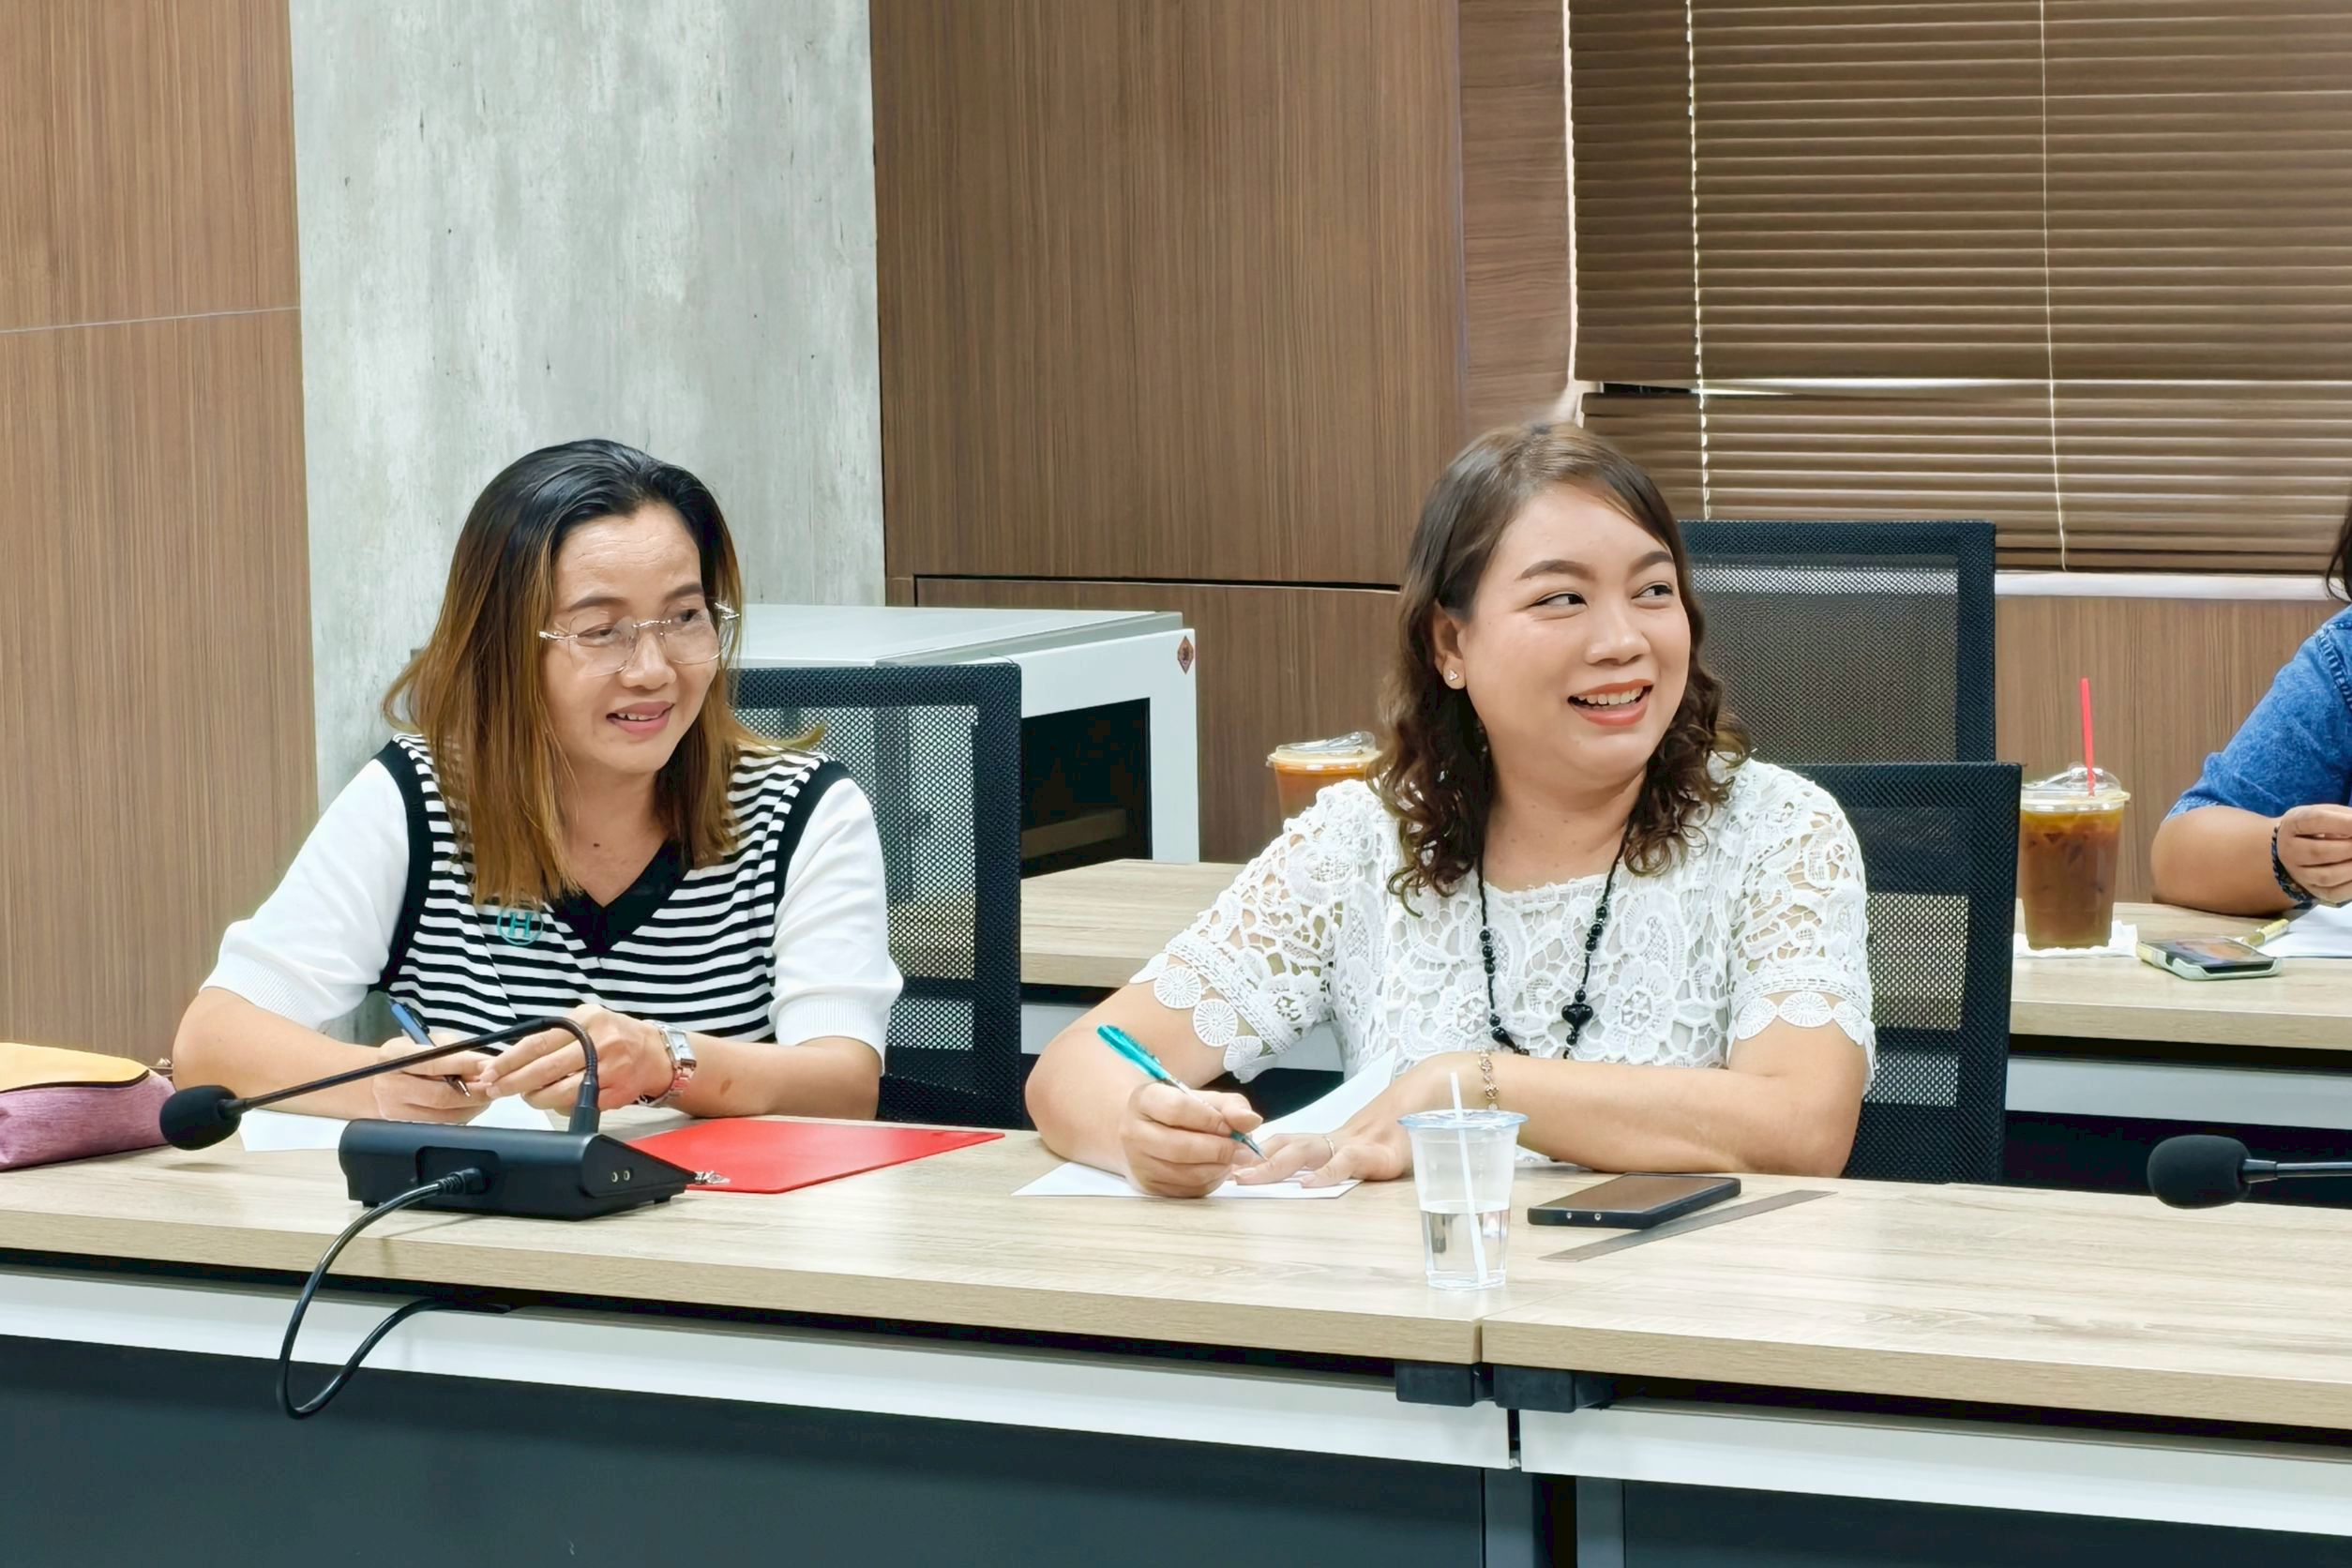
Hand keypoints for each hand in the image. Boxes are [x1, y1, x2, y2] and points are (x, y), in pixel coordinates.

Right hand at [369, 1029, 494, 1122]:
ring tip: (489, 1094)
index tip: (490, 1065)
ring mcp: (395, 1109)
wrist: (375, 1080)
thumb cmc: (408, 1055)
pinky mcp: (404, 1124)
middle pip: (440, 1096)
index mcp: (394, 1056)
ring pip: (444, 1115)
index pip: (436, 1063)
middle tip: (496, 1085)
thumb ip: (452, 1051)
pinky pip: (442, 1123)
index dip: (467, 1065)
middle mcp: (391, 1085)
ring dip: (473, 1106)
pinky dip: (463, 1114)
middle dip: (475, 1092)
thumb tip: (484, 1065)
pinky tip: (474, 1104)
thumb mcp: (424, 1042)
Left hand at [469, 1003, 674, 1110]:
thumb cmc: (613, 1034)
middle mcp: (599, 1045)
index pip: (539, 1043)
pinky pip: (577, 1105)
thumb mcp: (587, 1020)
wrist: (653, 1053)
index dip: (510, 1060)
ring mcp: (608, 1071)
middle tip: (495, 1089)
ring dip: (535, 1097)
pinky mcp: (615, 1094)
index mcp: (587, 1022)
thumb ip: (556, 1034)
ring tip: (526, 1095)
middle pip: (545, 1069)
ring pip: (559, 1092)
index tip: (491, 1071)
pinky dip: (559, 1105)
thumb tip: (514, 1057)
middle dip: (514, 1082)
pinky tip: (553, 1100)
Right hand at [1118, 1080, 1264, 1197]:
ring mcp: (1138, 1163)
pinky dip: (1210, 1181)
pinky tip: (1217, 1169)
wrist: (1147, 1132)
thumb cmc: (1180, 1113)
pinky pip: (1187, 1190)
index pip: (1178, 1109)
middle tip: (1245, 1151)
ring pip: (1185, 1173)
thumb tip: (1251, 1121)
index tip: (1232, 1127)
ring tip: (1232, 1159)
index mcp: (1144, 1100)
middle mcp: (1133, 1132)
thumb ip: (1231, 1106)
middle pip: (1181, 1147)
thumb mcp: (1205, 1099)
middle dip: (1220, 1150)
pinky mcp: (1149, 1186)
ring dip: (1218, 1168)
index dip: (1211, 1120)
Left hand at [1234, 1054, 1455, 1187]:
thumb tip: (1289, 1174)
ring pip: (1303, 1152)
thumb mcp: (1351, 1152)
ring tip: (1250, 1179)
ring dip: (1273, 1166)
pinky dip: (1324, 1174)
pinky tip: (1308, 1186)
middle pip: (1283, 1147)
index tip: (1222, 1162)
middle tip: (1226, 1175)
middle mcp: (1329, 1140)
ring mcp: (1349, 1145)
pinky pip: (1344, 1163)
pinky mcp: (1372, 1156)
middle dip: (1252, 1162)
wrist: (1424, 1110)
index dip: (1251, 1151)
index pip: (1279, 1141)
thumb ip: (1324, 1161)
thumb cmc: (1388, 1137)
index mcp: (1322, 1141)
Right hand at [2277, 805, 2351, 903]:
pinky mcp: (2313, 890)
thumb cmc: (2318, 827)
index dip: (2344, 823)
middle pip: (2319, 852)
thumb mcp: (2329, 813)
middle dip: (2350, 848)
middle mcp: (2289, 850)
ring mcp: (2299, 873)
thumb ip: (2348, 817)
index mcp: (2293, 824)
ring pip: (2326, 876)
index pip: (2316, 821)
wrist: (2296, 848)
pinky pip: (2335, 893)